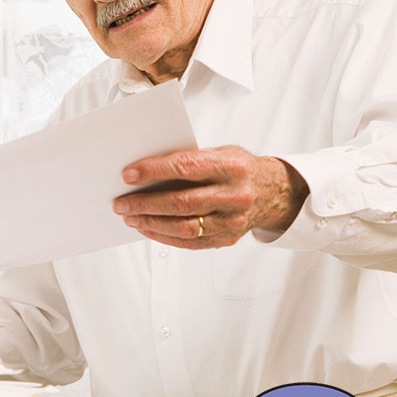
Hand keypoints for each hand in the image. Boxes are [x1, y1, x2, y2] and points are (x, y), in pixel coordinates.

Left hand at [112, 146, 308, 249]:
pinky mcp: (228, 238)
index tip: (129, 175)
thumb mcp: (221, 153)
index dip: (154, 171)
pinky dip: (164, 237)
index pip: (186, 167)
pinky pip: (190, 243)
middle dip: (146, 203)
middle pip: (182, 202)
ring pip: (184, 227)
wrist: (274, 191)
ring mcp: (233, 220)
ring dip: (151, 223)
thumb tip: (146, 171)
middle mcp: (235, 194)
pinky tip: (148, 229)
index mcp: (232, 166)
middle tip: (121, 202)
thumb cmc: (239, 169)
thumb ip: (189, 161)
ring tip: (130, 217)